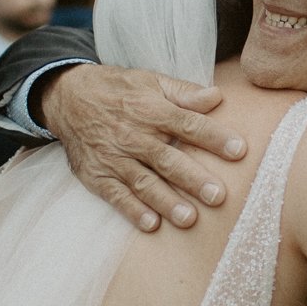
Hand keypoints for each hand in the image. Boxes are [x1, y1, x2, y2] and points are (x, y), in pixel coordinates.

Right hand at [42, 64, 245, 231]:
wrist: (66, 97)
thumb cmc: (117, 89)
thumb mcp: (150, 81)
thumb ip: (184, 92)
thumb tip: (217, 97)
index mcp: (151, 110)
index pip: (187, 124)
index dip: (213, 137)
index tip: (239, 150)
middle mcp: (134, 136)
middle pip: (167, 160)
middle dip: (193, 179)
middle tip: (218, 196)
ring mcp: (114, 158)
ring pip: (144, 182)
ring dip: (166, 202)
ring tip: (189, 219)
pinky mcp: (98, 176)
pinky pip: (116, 196)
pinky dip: (132, 211)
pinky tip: (151, 224)